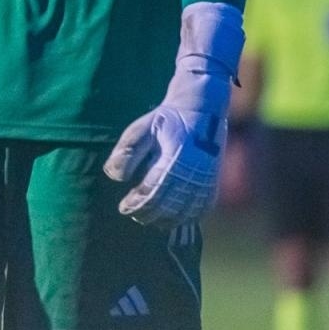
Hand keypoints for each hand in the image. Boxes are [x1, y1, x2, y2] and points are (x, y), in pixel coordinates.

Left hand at [104, 2, 244, 228]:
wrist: (202, 110)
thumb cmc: (168, 119)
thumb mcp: (143, 127)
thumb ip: (127, 151)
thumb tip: (115, 176)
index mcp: (174, 161)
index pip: (153, 194)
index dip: (137, 204)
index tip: (123, 206)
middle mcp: (193, 175)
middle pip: (167, 208)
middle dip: (147, 214)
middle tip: (133, 213)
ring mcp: (206, 181)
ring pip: (184, 213)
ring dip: (165, 220)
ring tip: (148, 217)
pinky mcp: (213, 184)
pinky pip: (200, 210)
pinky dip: (185, 218)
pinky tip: (171, 218)